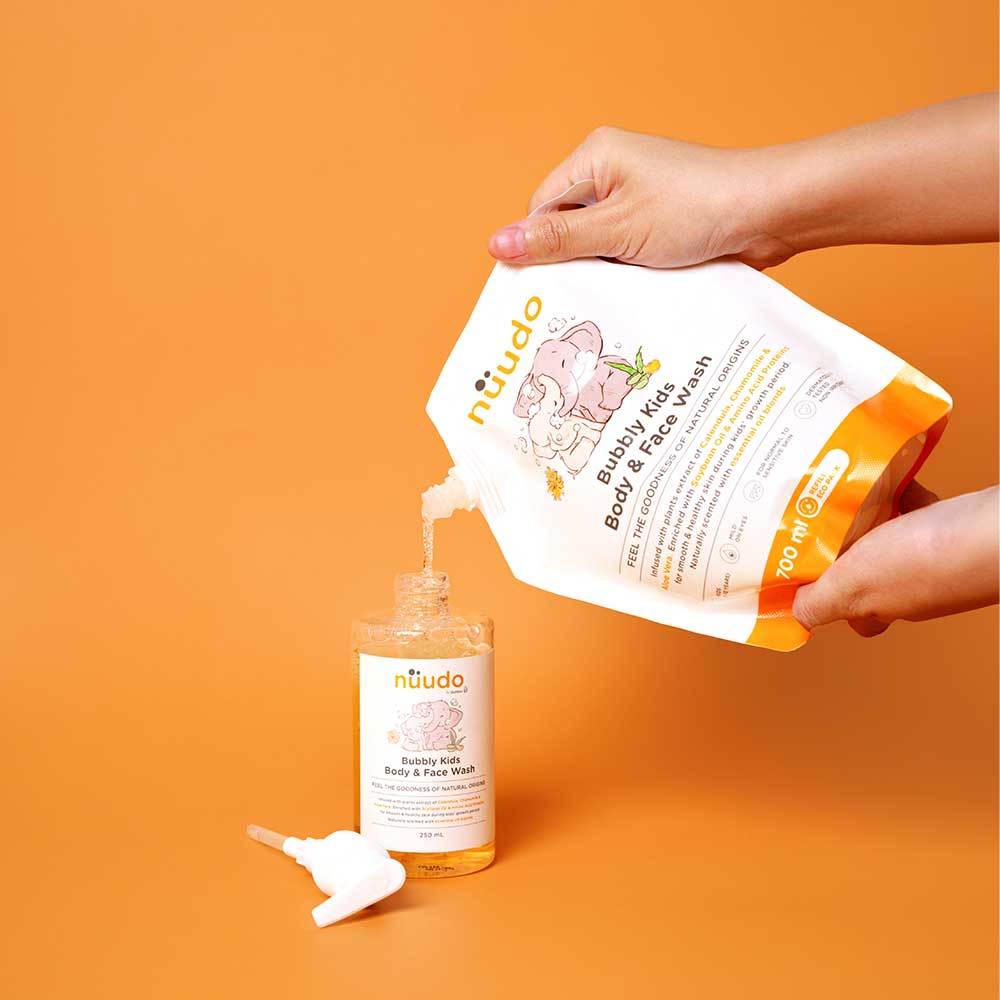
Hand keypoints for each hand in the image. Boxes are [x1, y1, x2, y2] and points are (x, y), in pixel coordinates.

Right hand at [488, 96, 997, 267]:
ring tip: (602, 304)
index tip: (534, 293)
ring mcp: (638, 200)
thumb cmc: (697, 209)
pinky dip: (623, 276)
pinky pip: (624, 254)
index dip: (535, 250)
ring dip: (599, 275)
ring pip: (596, 246)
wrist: (771, 214)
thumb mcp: (616, 230)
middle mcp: (613, 174)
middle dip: (568, 266)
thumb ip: (557, 240)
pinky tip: (627, 299)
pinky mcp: (659, 225)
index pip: (540, 209)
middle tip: (566, 308)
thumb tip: (497, 245)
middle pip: (566, 228)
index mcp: (595, 158)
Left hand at [792, 484, 998, 637]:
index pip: (849, 610)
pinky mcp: (954, 528)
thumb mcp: (854, 586)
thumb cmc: (931, 559)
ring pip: (890, 535)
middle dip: (845, 540)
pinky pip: (918, 508)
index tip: (802, 559)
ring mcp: (934, 557)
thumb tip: (795, 619)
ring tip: (849, 489)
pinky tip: (891, 475)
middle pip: (866, 566)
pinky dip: (904, 491)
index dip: (824, 591)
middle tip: (823, 514)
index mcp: (881, 604)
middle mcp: (909, 585)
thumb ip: (821, 603)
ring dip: (870, 512)